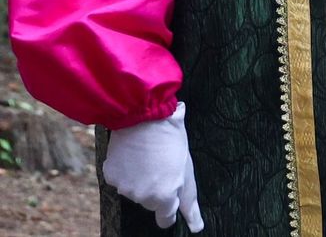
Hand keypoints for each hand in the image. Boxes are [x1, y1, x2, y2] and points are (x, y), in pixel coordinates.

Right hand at [103, 102, 203, 230]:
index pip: (166, 218)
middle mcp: (143, 197)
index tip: (170, 195)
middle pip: (150, 202)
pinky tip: (133, 155)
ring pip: (134, 190)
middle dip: (156, 188)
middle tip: (162, 165)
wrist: (143, 117)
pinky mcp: (110, 177)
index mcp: (164, 196)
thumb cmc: (171, 140)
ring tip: (148, 157)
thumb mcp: (187, 168)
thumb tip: (197, 227)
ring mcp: (125, 188)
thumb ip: (189, 200)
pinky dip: (125, 171)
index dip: (169, 206)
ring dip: (140, 179)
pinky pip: (120, 179)